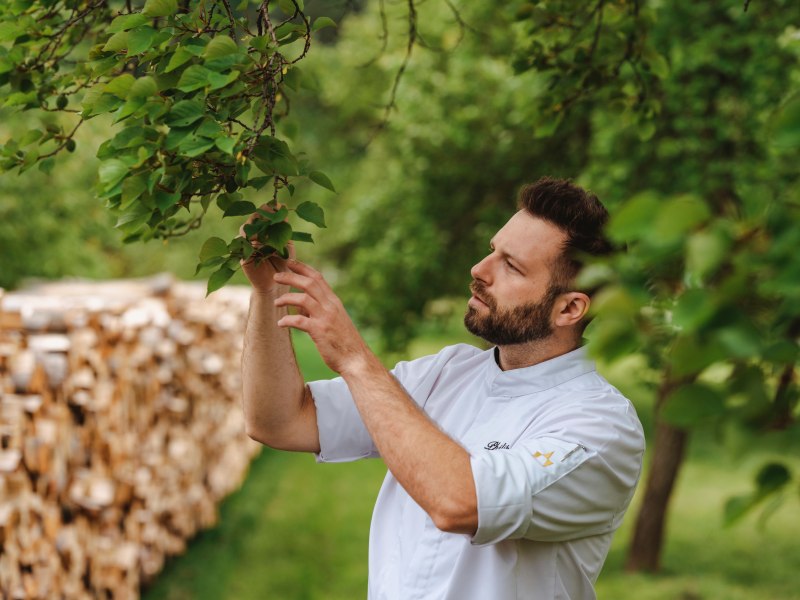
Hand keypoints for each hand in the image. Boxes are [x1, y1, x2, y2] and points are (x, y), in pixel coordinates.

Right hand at [239, 204, 294, 295]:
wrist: (279, 284)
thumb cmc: (284, 263)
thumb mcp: (287, 244)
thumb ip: (284, 228)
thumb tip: (282, 208)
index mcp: (264, 232)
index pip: (263, 216)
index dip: (268, 209)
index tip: (278, 205)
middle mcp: (253, 237)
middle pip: (252, 220)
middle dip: (260, 214)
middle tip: (270, 210)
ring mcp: (247, 246)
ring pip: (245, 230)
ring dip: (255, 226)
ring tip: (266, 224)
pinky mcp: (243, 257)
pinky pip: (241, 246)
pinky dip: (249, 241)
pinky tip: (258, 239)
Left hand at [273, 260, 372, 375]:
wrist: (356, 359)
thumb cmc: (343, 341)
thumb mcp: (333, 320)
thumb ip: (318, 310)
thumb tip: (299, 307)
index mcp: (334, 301)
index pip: (318, 278)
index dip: (302, 268)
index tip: (289, 262)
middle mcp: (331, 306)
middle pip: (309, 283)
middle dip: (291, 276)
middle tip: (276, 276)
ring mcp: (326, 318)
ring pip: (303, 298)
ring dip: (287, 297)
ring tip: (276, 302)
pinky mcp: (320, 331)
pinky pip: (299, 321)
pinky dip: (288, 320)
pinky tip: (280, 323)